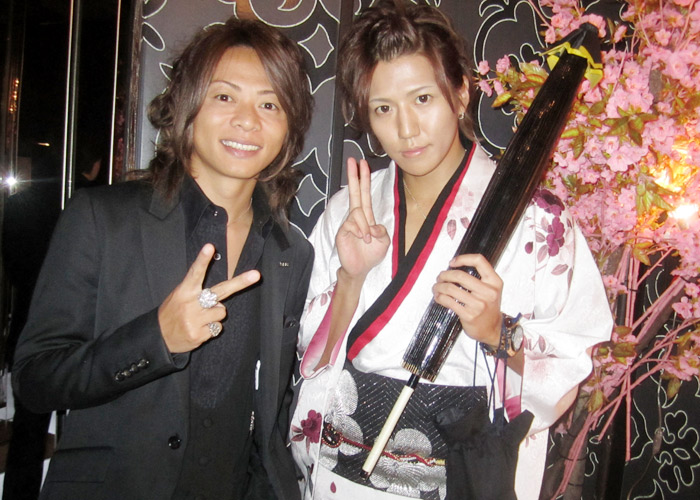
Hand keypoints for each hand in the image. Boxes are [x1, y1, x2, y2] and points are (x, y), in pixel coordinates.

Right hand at [158, 244, 259, 352]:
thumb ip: (197, 292)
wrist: (158, 337)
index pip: (195, 272)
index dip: (203, 260)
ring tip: (200, 318)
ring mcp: (195, 320)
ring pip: (222, 311)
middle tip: (256, 275)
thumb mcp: (179, 296)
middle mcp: (190, 304)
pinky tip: (198, 329)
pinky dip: (211, 328)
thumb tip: (220, 298)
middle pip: (221, 291)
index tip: (210, 247)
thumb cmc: (173, 312)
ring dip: (215, 315)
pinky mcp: (199, 335)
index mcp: (184, 291)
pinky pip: (217, 328)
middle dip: (240, 282)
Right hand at [336, 157, 389, 280]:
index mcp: (367, 216)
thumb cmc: (371, 254)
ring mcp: (348, 223)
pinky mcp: (342, 231)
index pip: (365, 193)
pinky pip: (352, 224)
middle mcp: (356, 217)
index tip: (362, 163)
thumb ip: (381, 230)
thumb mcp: (384, 241)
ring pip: (357, 213)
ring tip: (367, 238)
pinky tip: (361, 238)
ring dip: (365, 225)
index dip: (363, 179)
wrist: (360, 269)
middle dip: (354, 176)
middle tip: (352, 160)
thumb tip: (372, 226)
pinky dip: (360, 230)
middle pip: (355, 192)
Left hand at [432, 254, 502, 346]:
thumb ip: (479, 278)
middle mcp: (488, 292)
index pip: (479, 261)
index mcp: (494, 282)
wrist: (493, 329)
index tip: (452, 263)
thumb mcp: (491, 289)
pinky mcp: (469, 315)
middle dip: (445, 275)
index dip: (463, 258)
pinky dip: (440, 297)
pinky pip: (449, 302)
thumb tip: (454, 267)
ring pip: (451, 289)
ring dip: (439, 287)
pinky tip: (438, 297)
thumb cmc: (488, 307)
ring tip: (436, 287)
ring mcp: (478, 304)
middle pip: (460, 275)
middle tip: (439, 277)